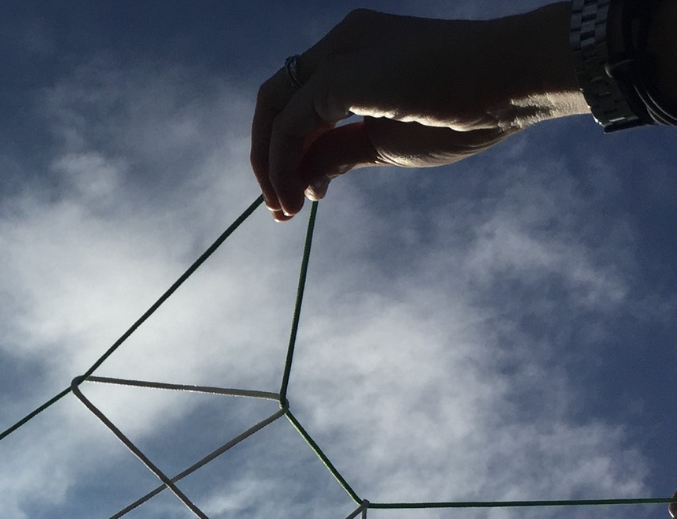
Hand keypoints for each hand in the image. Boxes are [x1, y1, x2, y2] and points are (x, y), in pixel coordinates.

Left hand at [251, 3, 588, 218]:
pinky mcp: (340, 74)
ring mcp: (339, 54)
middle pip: (276, 103)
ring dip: (270, 168)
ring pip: (274, 112)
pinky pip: (290, 124)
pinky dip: (282, 164)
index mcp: (355, 54)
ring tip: (286, 210)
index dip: (288, 154)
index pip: (299, 102)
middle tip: (281, 211)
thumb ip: (339, 155)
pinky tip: (298, 196)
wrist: (512, 84)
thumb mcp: (384, 143)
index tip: (301, 199)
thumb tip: (304, 182)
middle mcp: (341, 44)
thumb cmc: (463, 112)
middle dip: (268, 161)